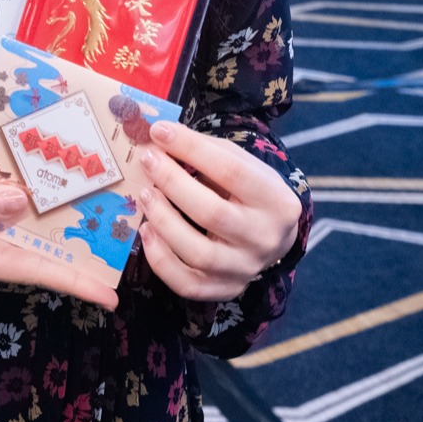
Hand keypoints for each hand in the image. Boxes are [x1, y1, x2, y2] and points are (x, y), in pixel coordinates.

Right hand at [0, 179, 118, 309]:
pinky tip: (44, 195)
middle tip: (119, 253)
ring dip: (57, 234)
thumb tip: (18, 202)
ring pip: (25, 238)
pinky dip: (28, 210)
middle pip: (38, 258)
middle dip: (76, 259)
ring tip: (96, 225)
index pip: (34, 272)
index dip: (73, 283)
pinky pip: (4, 220)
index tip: (110, 298)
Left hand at [135, 120, 302, 302]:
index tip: (159, 131)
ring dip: (163, 220)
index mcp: (277, 201)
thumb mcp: (245, 165)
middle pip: (212, 213)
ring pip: (198, 253)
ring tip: (145, 193)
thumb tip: (160, 138)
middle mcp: (265, 239)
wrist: (273, 236)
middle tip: (148, 160)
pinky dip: (160, 259)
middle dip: (172, 182)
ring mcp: (245, 269)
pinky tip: (147, 231)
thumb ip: (208, 151)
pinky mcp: (225, 289)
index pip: (232, 171)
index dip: (192, 149)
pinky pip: (187, 284)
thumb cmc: (251, 192)